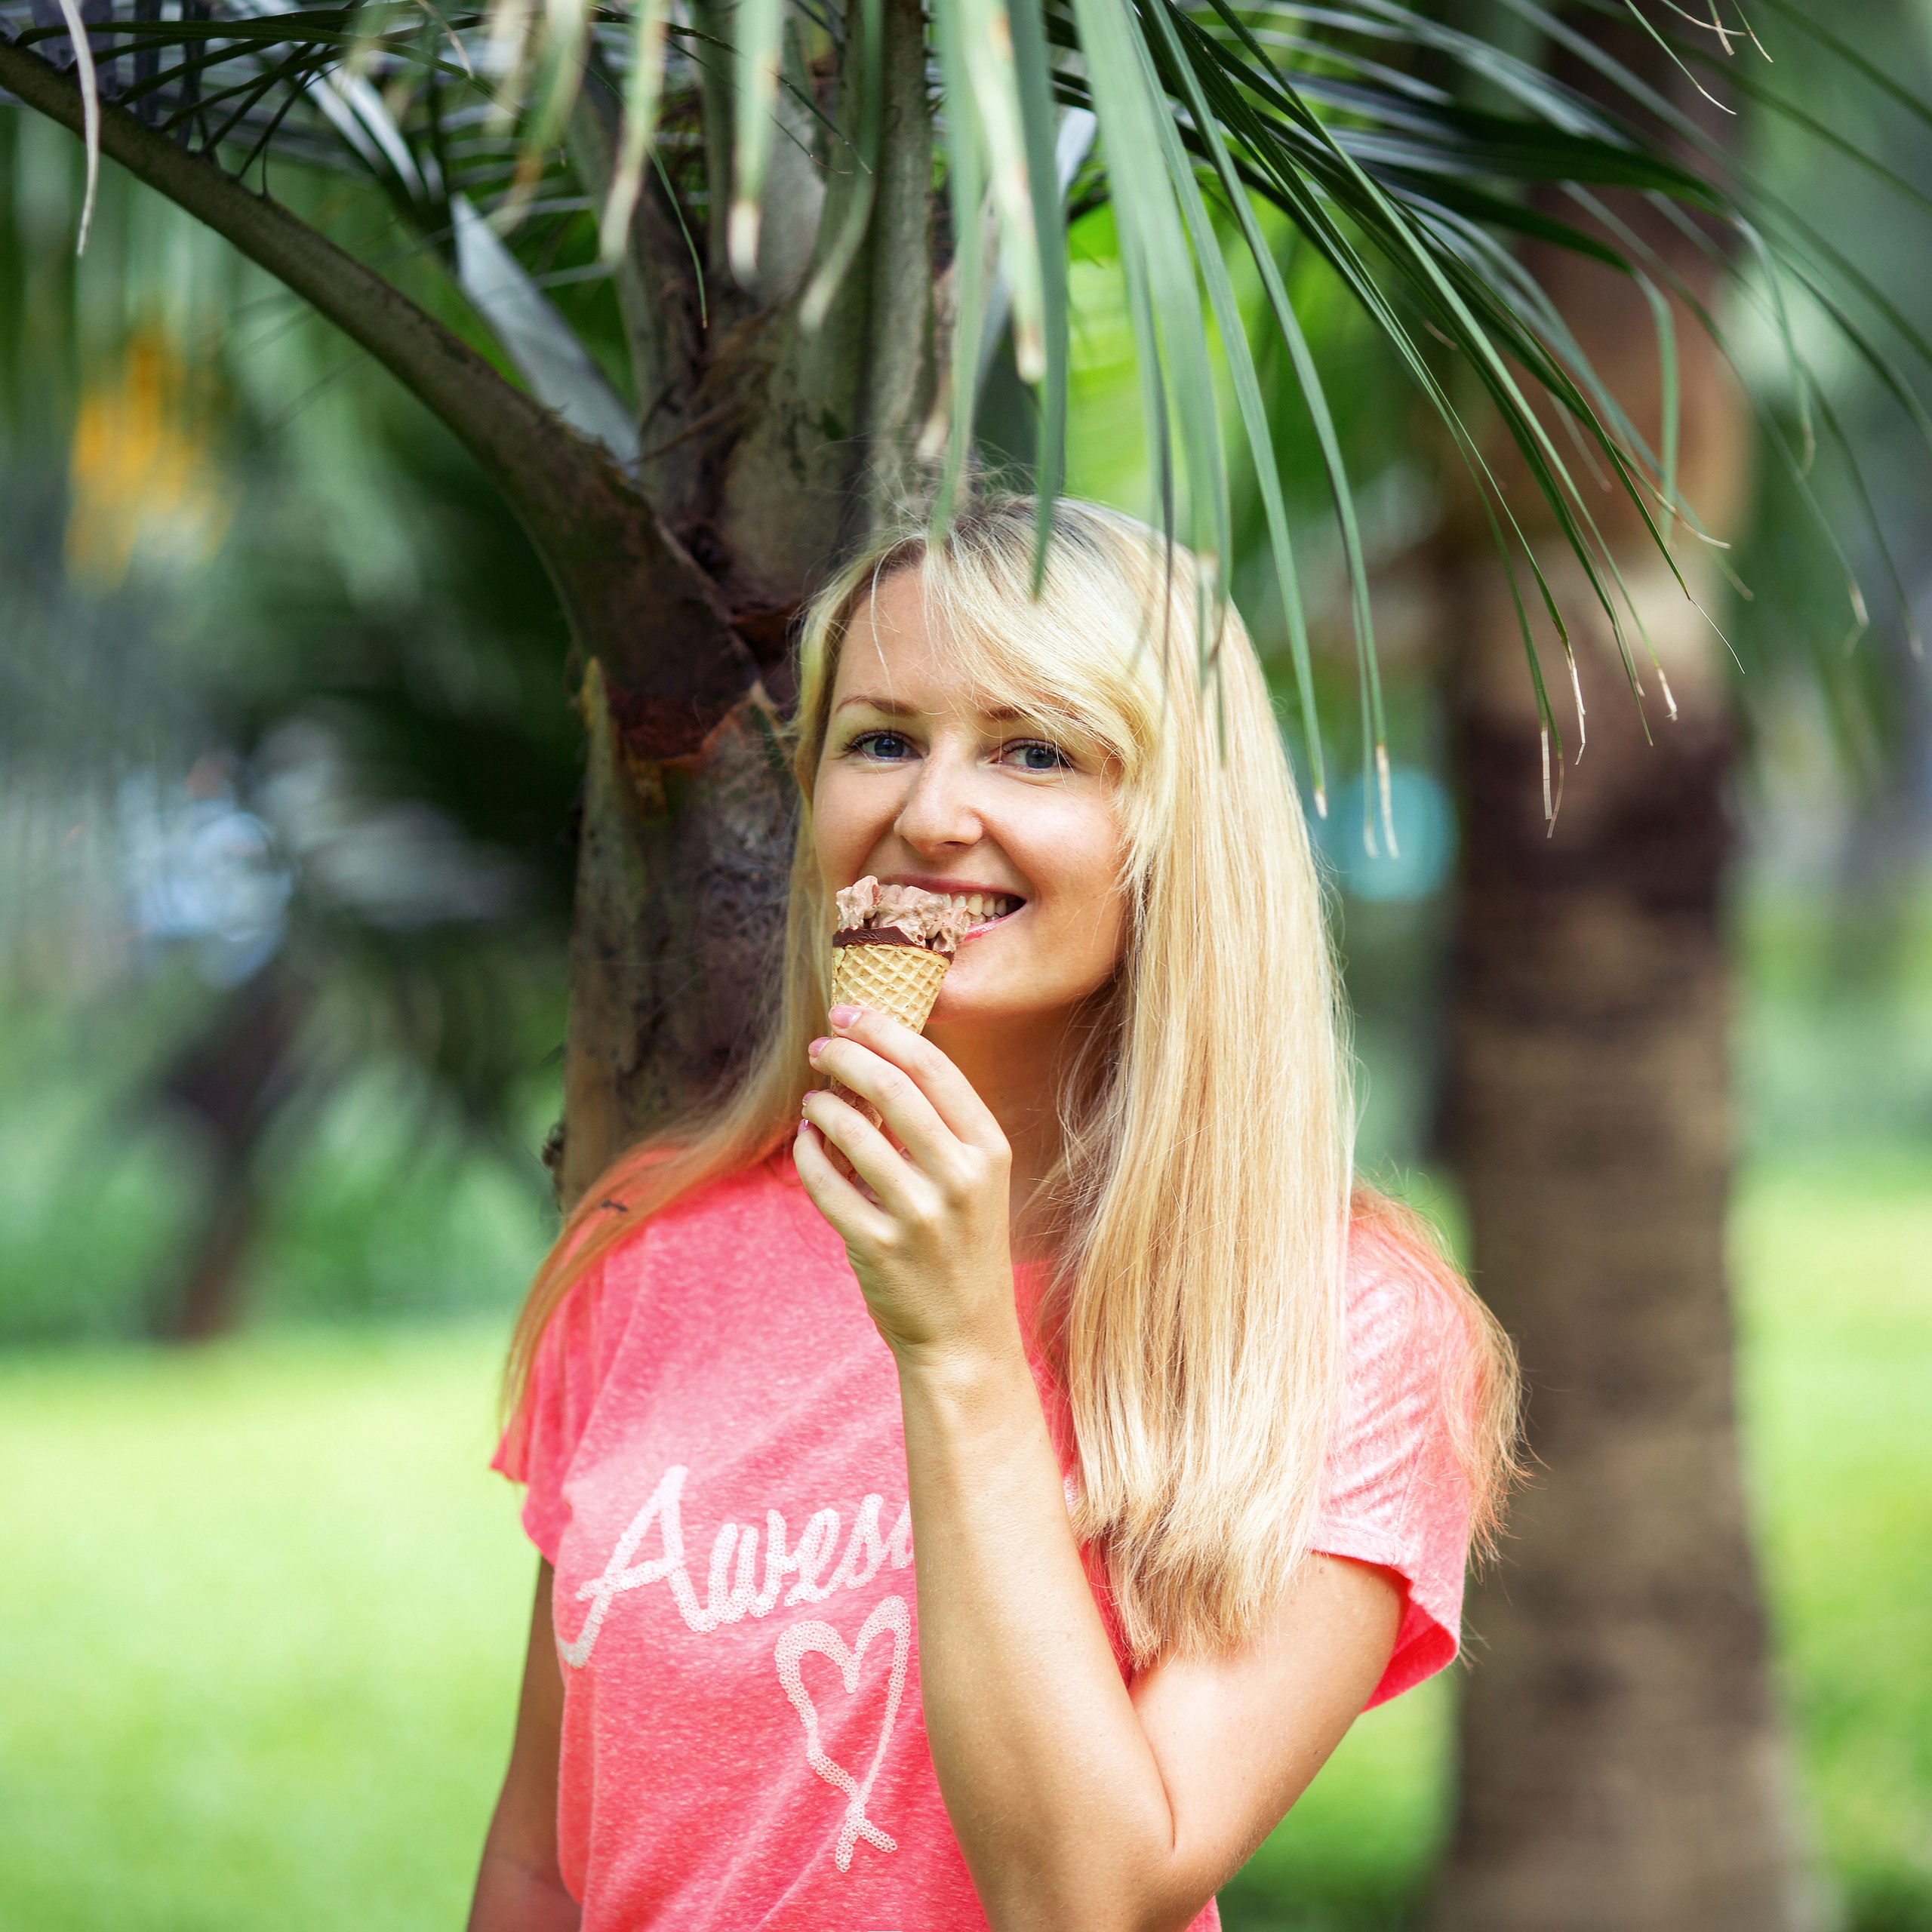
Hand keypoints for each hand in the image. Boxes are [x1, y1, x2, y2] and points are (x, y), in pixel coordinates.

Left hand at [795, 1004, 1017, 1366]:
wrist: (965, 1337)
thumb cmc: (963, 1245)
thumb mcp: (975, 1180)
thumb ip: (939, 1125)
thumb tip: (876, 1060)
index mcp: (988, 1151)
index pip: (934, 1068)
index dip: (886, 1031)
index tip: (849, 1014)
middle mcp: (960, 1178)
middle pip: (892, 1090)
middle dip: (847, 1057)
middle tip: (820, 1047)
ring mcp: (920, 1215)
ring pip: (852, 1134)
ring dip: (822, 1107)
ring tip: (811, 1100)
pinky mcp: (878, 1248)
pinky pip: (826, 1185)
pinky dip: (807, 1155)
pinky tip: (804, 1144)